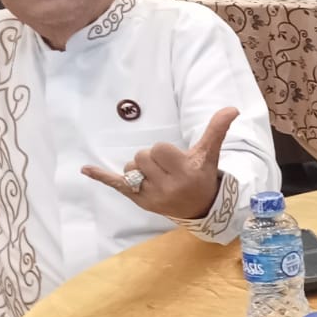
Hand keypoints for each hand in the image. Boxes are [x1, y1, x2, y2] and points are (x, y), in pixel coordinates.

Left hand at [82, 108, 238, 220]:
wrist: (200, 207)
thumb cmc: (202, 176)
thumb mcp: (209, 154)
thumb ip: (217, 130)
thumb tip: (232, 108)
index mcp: (185, 172)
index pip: (159, 149)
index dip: (165, 151)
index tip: (176, 161)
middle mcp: (168, 187)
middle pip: (141, 157)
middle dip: (152, 159)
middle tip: (166, 169)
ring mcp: (151, 196)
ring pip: (130, 169)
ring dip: (139, 169)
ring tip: (156, 177)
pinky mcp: (139, 201)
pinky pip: (116, 185)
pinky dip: (101, 176)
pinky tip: (85, 169)